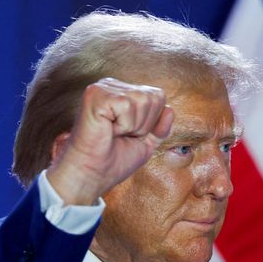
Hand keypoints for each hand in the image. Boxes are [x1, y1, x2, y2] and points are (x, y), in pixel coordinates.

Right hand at [46, 77, 174, 205]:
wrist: (92, 175)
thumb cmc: (113, 161)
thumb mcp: (146, 144)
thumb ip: (160, 127)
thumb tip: (170, 109)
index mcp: (124, 93)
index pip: (158, 97)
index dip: (151, 123)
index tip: (129, 136)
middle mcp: (113, 86)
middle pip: (154, 97)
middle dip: (143, 124)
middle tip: (120, 135)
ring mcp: (104, 88)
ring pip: (143, 100)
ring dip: (132, 126)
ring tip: (113, 133)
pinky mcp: (96, 93)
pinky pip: (127, 105)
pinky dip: (122, 124)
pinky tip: (107, 129)